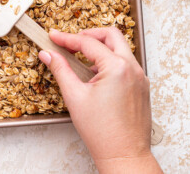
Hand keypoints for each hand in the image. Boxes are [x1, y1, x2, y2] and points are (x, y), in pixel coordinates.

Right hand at [38, 27, 161, 173]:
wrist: (124, 154)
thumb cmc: (102, 131)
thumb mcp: (74, 96)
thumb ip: (60, 70)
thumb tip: (48, 54)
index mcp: (117, 68)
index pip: (88, 43)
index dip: (67, 38)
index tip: (53, 37)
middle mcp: (133, 68)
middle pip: (111, 35)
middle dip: (89, 34)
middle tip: (71, 41)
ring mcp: (140, 78)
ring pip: (120, 49)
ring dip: (99, 48)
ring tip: (80, 61)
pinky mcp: (141, 87)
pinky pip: (125, 64)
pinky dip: (109, 62)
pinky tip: (94, 75)